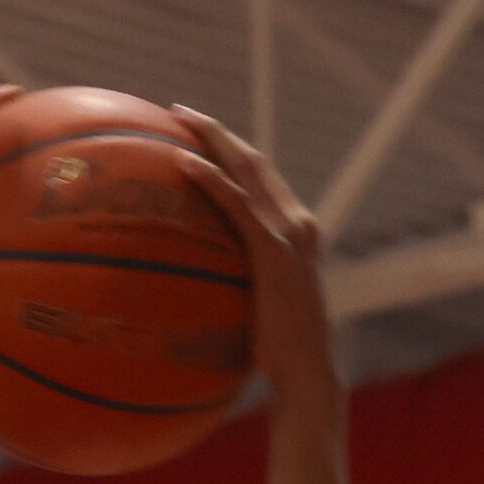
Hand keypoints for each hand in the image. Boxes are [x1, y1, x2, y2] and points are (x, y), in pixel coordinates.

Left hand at [171, 109, 334, 397]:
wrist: (305, 371)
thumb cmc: (275, 354)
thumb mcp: (254, 310)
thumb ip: (234, 288)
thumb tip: (194, 291)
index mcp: (294, 232)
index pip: (260, 180)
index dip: (230, 152)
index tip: (197, 136)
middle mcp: (298, 223)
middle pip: (254, 162)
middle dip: (218, 132)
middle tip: (180, 111)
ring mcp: (288, 234)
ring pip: (248, 170)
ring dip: (213, 139)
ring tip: (178, 119)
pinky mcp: (273, 251)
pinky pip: (236, 206)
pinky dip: (211, 180)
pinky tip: (183, 163)